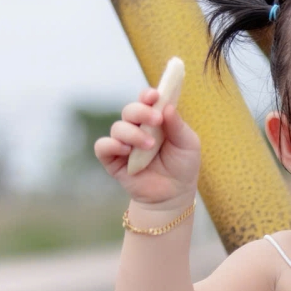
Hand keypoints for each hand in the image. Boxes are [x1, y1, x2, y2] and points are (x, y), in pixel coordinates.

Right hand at [94, 88, 200, 212]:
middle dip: (141, 111)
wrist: (174, 195)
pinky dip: (111, 145)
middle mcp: (137, 128)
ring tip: (150, 146)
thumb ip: (178, 125)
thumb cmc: (182, 166)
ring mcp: (124, 144)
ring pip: (117, 128)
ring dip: (133, 134)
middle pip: (129, 110)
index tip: (154, 96)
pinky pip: (102, 146)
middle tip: (156, 120)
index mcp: (154, 120)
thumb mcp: (188, 144)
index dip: (147, 95)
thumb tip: (167, 105)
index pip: (146, 100)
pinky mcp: (113, 160)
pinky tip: (126, 151)